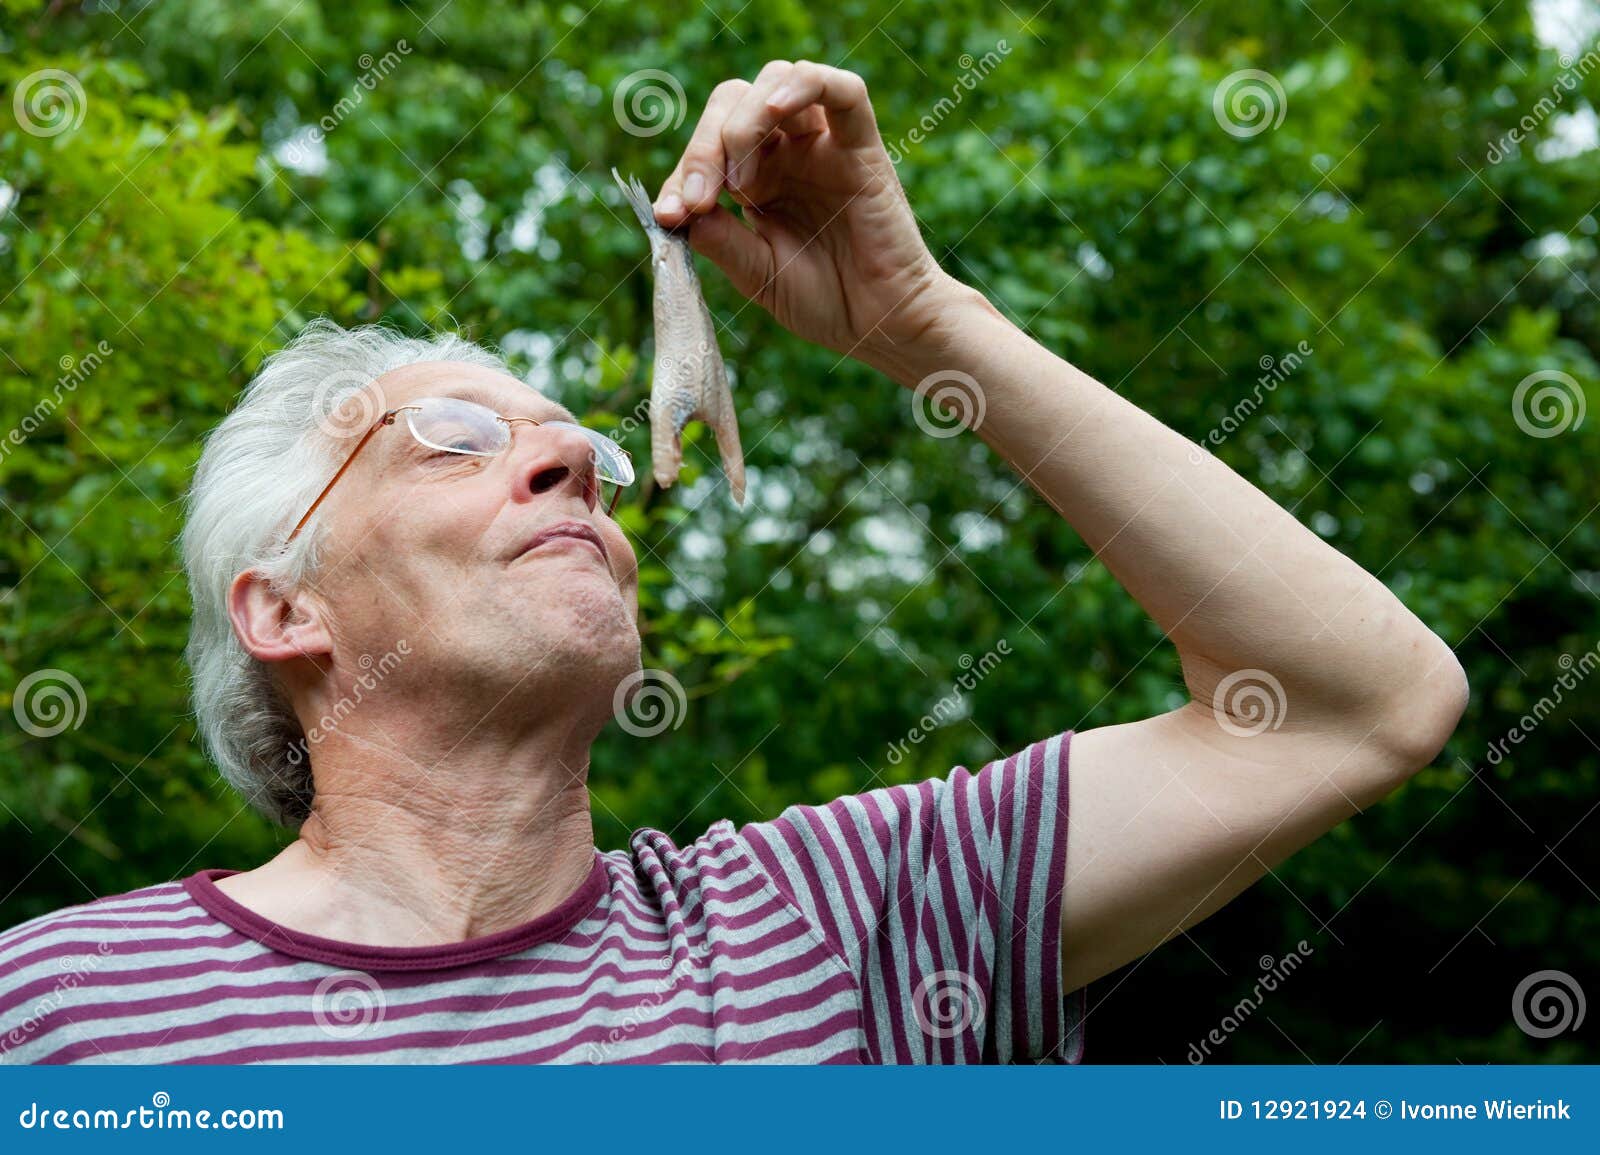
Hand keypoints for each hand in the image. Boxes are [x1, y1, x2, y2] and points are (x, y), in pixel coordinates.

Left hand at [652, 60, 967, 379]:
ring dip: (743, 121)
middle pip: (733, 103)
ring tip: (739, 179)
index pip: (707, 149)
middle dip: (704, 145)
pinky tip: (775, 109)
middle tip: (699, 197)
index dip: (680, 174)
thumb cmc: (826, 302)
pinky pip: (840, 89)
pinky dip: (804, 84)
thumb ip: (720, 240)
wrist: (881, 326)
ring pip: (776, 83)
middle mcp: (787, 153)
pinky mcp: (861, 146)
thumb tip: (676, 210)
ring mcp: (823, 145)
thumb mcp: (757, 275)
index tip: (668, 214)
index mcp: (757, 181)